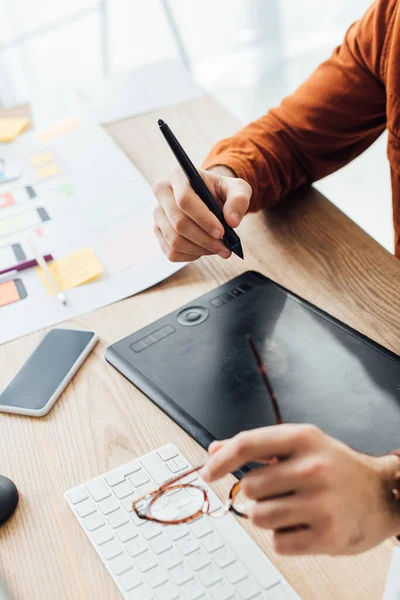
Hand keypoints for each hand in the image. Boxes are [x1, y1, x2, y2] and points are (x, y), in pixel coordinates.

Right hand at [152, 165, 250, 261]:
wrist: (210, 198)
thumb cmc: (221, 191)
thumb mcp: (237, 188)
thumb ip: (239, 199)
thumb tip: (232, 221)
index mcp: (178, 175)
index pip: (184, 200)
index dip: (203, 219)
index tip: (222, 232)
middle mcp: (162, 193)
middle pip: (178, 223)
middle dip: (204, 239)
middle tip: (225, 248)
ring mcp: (157, 214)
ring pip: (175, 241)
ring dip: (200, 249)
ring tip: (219, 249)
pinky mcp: (158, 232)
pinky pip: (171, 252)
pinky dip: (191, 256)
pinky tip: (205, 249)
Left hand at [201, 424, 399, 554]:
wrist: (382, 494)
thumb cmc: (336, 467)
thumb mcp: (301, 445)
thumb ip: (258, 446)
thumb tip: (215, 451)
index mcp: (302, 438)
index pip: (247, 444)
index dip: (221, 460)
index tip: (208, 472)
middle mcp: (312, 467)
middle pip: (249, 487)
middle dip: (257, 494)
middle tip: (280, 491)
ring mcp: (321, 502)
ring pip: (258, 517)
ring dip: (267, 517)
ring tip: (293, 508)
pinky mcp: (327, 535)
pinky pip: (278, 542)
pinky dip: (284, 538)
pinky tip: (303, 525)